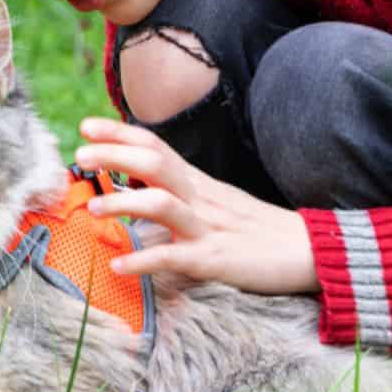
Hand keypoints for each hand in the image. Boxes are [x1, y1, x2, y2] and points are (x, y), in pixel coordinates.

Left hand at [74, 117, 318, 295]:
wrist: (310, 252)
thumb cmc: (258, 231)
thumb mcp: (217, 203)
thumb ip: (181, 193)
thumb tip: (139, 190)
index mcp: (199, 183)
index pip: (156, 147)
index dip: (120, 133)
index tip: (86, 125)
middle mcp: (202, 198)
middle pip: (155, 164)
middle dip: (115, 155)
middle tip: (81, 153)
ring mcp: (209, 227)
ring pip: (163, 204)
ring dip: (124, 203)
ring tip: (92, 207)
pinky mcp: (217, 259)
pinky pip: (176, 258)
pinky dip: (145, 261)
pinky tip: (119, 266)